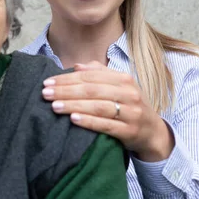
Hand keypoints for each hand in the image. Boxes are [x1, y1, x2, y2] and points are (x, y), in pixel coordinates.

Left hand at [42, 61, 174, 161]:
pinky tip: (73, 119)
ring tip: (54, 106)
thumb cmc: (129, 106)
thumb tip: (76, 66)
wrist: (153, 132)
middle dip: (66, 91)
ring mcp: (131, 112)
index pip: (90, 76)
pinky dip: (89, 122)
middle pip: (91, 90)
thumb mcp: (119, 86)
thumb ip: (98, 74)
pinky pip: (106, 125)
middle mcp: (129, 93)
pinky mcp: (129, 131)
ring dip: (73, 105)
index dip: (67, 78)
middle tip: (45, 93)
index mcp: (123, 79)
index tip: (48, 82)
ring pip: (97, 107)